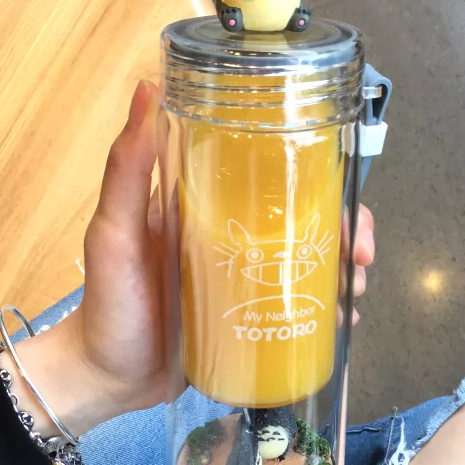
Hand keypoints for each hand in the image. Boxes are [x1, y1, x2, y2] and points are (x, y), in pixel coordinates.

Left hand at [7, 81, 377, 436]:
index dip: (320, 183)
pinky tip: (343, 322)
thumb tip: (149, 85)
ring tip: (352, 294)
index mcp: (209, 206)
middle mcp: (234, 237)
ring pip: (310, 264)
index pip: (274, 180)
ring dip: (343, 271)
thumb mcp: (113, 232)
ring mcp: (244, 280)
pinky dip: (325, 311)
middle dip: (345, 234)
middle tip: (360, 259)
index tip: (346, 200)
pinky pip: (297, 308)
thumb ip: (126, 168)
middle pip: (306, 222)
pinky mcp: (249, 321)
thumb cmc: (108, 301)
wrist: (105, 379)